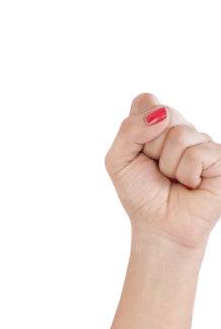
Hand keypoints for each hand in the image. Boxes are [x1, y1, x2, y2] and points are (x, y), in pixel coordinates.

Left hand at [105, 92, 220, 251]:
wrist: (160, 227)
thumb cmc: (141, 194)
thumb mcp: (118, 161)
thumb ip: (129, 130)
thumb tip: (161, 114)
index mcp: (157, 123)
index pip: (146, 101)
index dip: (137, 130)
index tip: (140, 153)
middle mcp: (182, 128)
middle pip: (163, 114)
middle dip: (152, 147)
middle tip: (157, 169)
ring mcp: (203, 141)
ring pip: (180, 135)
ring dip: (169, 165)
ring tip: (174, 179)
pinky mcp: (220, 157)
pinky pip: (197, 153)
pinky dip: (187, 174)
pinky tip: (191, 184)